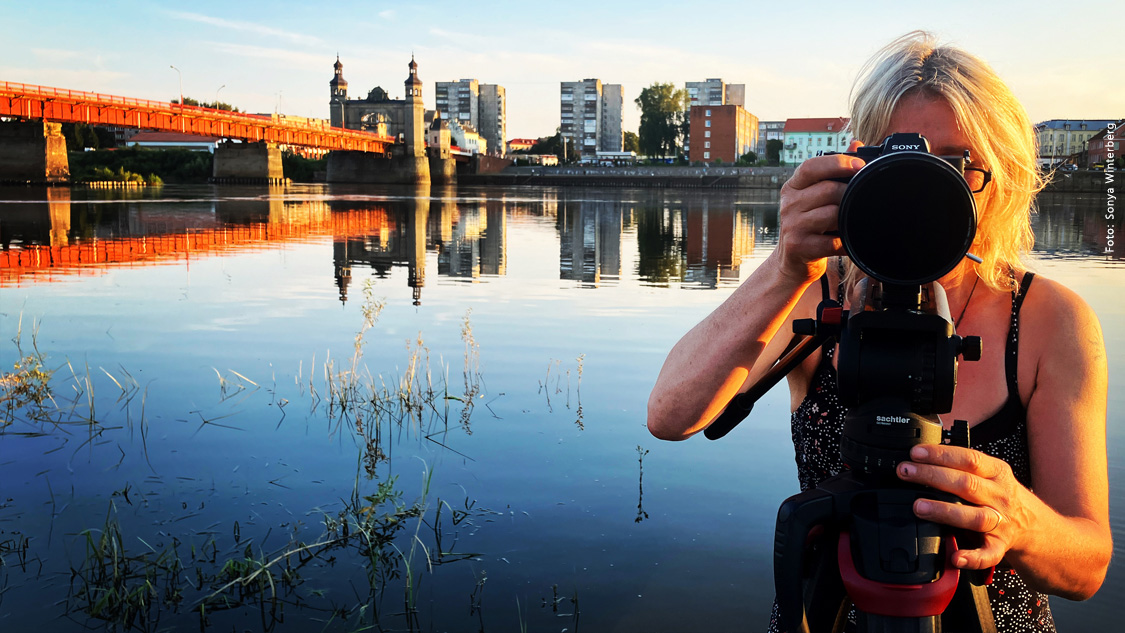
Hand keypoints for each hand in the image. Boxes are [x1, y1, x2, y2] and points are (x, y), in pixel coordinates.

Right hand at [775, 152, 863, 283]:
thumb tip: (855, 143)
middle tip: (858, 200)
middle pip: (828, 190)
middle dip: (849, 194)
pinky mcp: (798, 247)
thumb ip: (833, 171)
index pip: (811, 166)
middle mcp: (789, 204)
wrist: (792, 261)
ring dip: (847, 219)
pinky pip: (832, 241)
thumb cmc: (809, 225)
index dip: (837, 163)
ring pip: (831, 214)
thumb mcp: (814, 196)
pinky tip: (846, 241)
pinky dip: (845, 242)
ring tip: (848, 222)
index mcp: (793, 187)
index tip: (859, 165)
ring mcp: (792, 226)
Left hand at [896, 444, 1025, 569]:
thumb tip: (922, 458)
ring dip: (945, 511)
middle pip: (966, 484)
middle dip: (932, 476)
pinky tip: (956, 557)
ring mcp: (1001, 522)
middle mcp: (1000, 496)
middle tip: (906, 473)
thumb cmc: (1000, 495)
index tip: (916, 454)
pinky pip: (988, 554)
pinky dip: (973, 557)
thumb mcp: (989, 473)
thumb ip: (961, 466)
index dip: (941, 454)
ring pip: (974, 517)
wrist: (1034, 525)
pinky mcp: (1000, 546)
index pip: (969, 459)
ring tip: (918, 507)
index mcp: (997, 473)